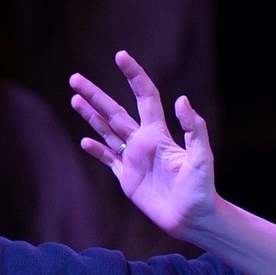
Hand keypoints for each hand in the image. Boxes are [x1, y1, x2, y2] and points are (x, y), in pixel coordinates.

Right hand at [69, 53, 218, 244]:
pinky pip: (108, 160)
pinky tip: (84, 141)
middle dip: (95, 94)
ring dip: (90, 116)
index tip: (120, 56)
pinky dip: (96, 150)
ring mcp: (133, 159)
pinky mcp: (127, 178)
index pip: (144, 96)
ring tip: (74, 98)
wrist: (193, 218)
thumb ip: (193, 129)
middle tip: (74, 78)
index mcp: (158, 133)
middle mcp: (143, 141)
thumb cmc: (202, 188)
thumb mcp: (202, 157)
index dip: (133, 75)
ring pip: (107, 131)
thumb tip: (182, 100)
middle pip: (114, 111)